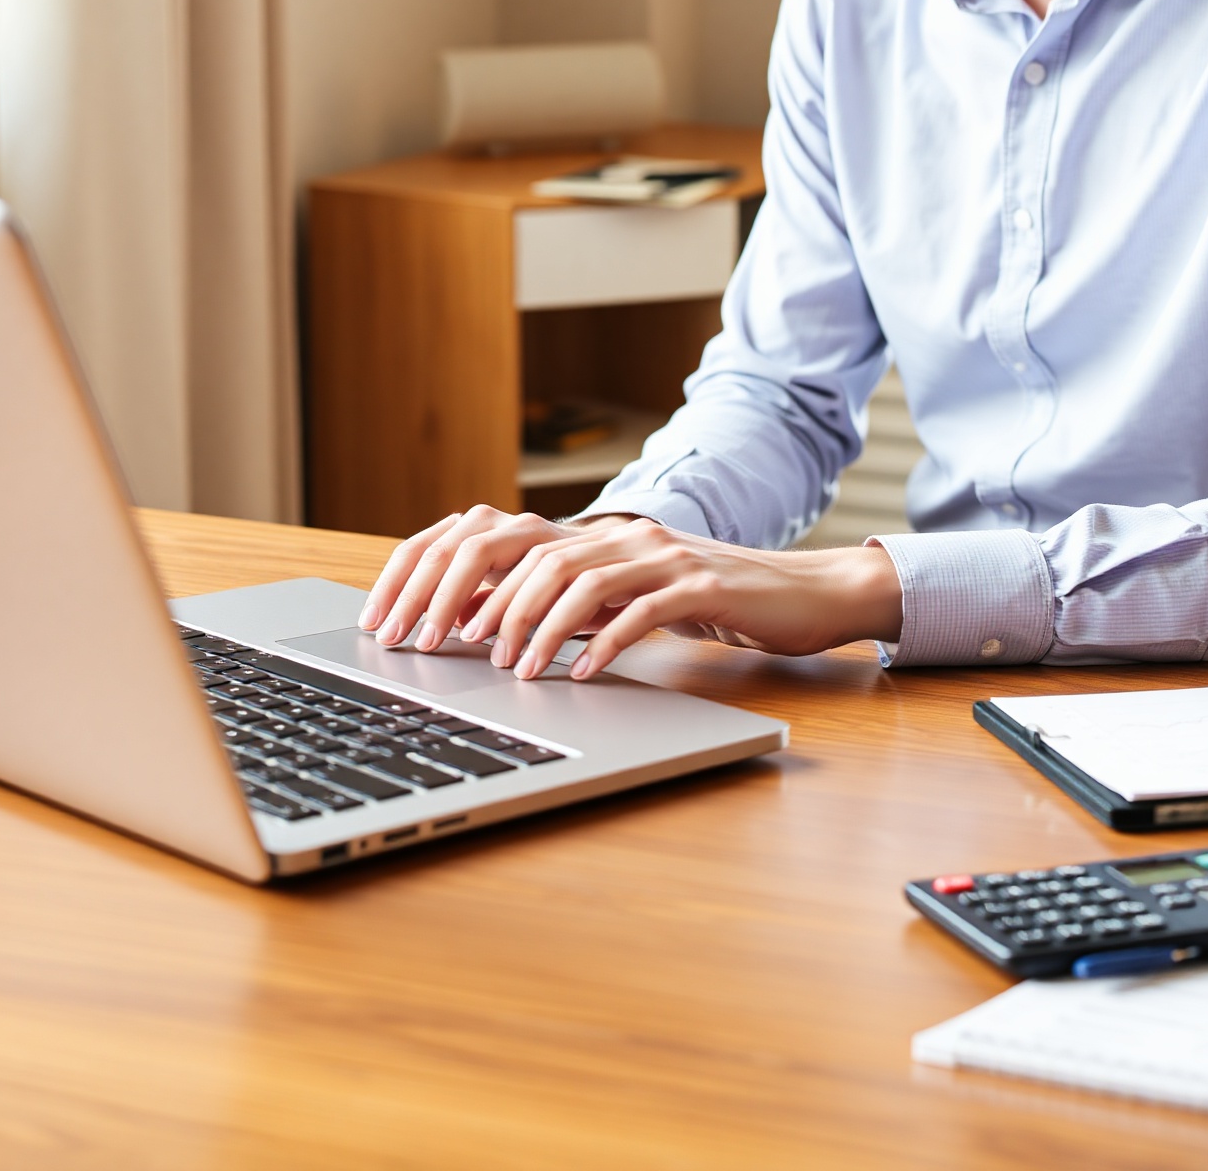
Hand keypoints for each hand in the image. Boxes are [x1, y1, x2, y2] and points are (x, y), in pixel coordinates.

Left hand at [358, 504, 903, 679]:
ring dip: (535, 625)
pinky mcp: (702, 584)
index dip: (447, 574)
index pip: (502, 539)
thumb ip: (575, 604)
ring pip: (579, 577)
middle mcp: (624, 534)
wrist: (799, 594)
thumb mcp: (628, 599)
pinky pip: (642, 609)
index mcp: (598, 535)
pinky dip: (605, 641)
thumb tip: (495, 627)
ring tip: (514, 669)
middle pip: (530, 553)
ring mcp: (664, 555)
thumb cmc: (709, 604)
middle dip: (477, 601)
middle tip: (443, 648)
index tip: (407, 621)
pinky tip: (583, 673)